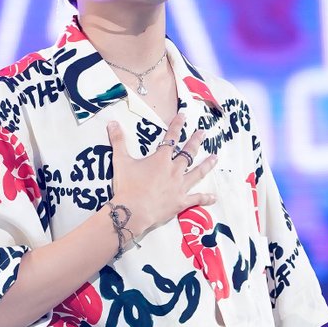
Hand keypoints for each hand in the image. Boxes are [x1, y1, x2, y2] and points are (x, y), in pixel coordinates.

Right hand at [107, 112, 216, 234]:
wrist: (133, 210)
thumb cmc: (127, 185)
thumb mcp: (120, 160)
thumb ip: (118, 141)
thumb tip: (112, 123)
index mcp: (161, 159)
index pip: (171, 137)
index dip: (177, 125)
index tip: (184, 116)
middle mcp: (174, 170)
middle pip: (188, 153)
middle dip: (196, 141)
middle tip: (203, 133)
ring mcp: (179, 186)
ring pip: (197, 173)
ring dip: (207, 165)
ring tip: (215, 158)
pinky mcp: (181, 202)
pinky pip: (196, 199)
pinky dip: (205, 198)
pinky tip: (214, 197)